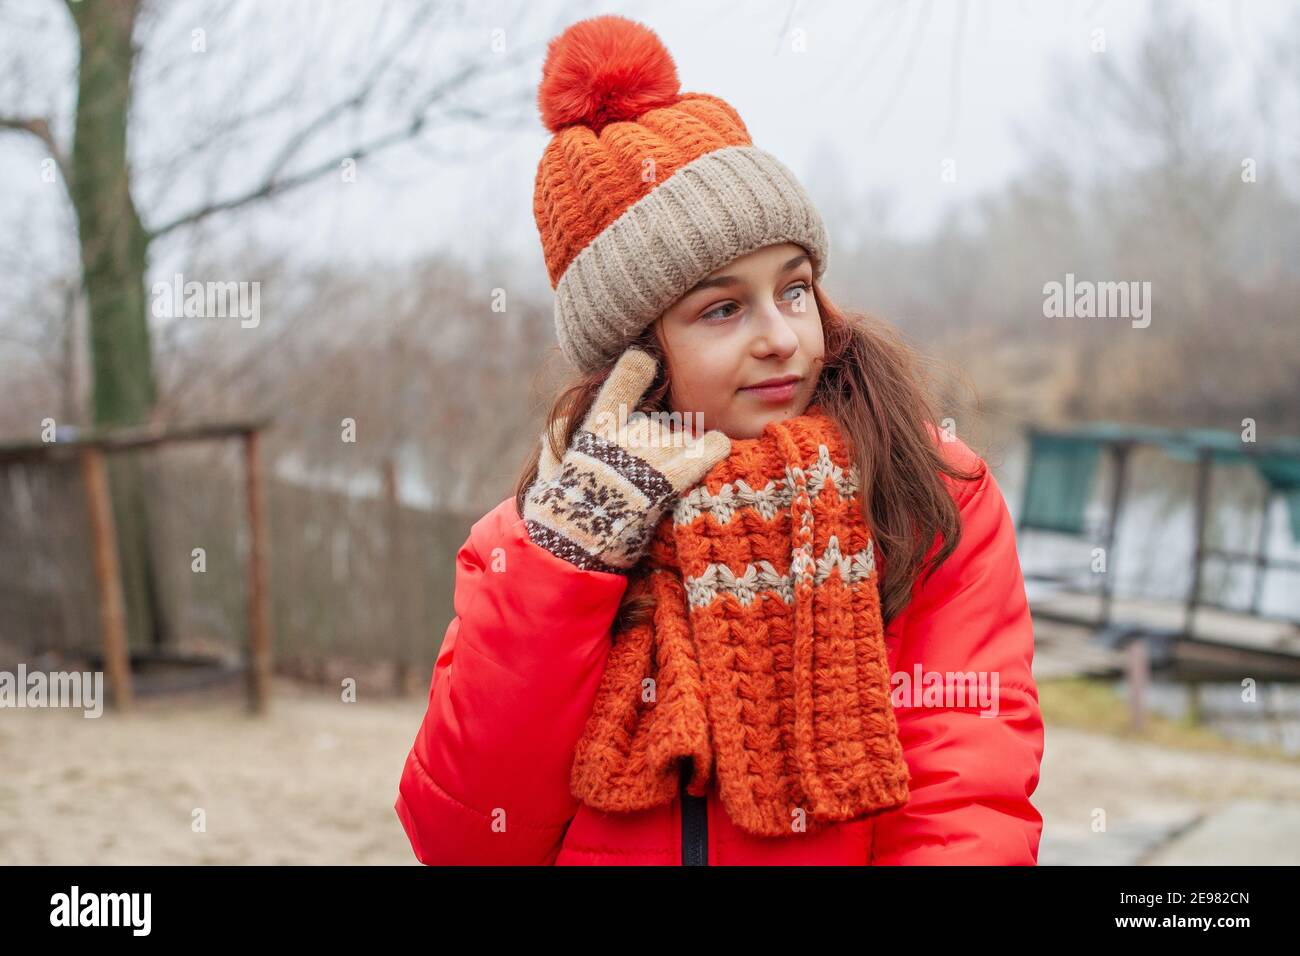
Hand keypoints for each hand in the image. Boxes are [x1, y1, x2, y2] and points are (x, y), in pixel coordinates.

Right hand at [523, 348, 730, 572]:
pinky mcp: (671, 478)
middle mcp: (628, 432)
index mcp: (598, 426)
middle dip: (660, 441)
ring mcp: (652, 454)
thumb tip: (563, 419)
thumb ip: (560, 439)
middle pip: (662, 422)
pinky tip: (718, 447)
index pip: (625, 378)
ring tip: (662, 483)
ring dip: (682, 454)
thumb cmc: (562, 512)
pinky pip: (709, 449)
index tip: (646, 359)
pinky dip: (716, 447)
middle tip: (644, 473)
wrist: (575, 546)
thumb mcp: (550, 469)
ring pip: (686, 436)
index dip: (639, 366)